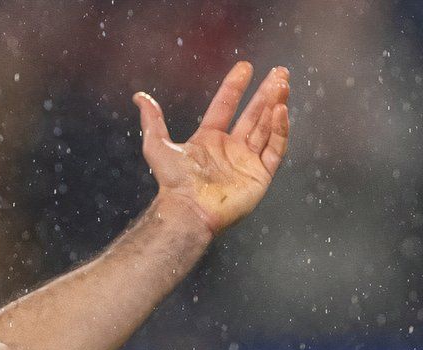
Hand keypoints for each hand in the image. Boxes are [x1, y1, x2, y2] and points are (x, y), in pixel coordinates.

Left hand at [132, 63, 290, 235]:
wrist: (189, 209)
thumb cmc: (173, 182)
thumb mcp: (157, 145)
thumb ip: (152, 120)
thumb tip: (139, 96)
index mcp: (210, 139)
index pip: (225, 106)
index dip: (235, 86)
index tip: (245, 67)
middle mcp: (231, 148)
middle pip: (253, 114)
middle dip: (266, 93)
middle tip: (279, 73)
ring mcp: (247, 162)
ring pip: (266, 128)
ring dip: (275, 105)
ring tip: (283, 85)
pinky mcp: (260, 175)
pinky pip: (275, 149)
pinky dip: (280, 130)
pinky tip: (281, 111)